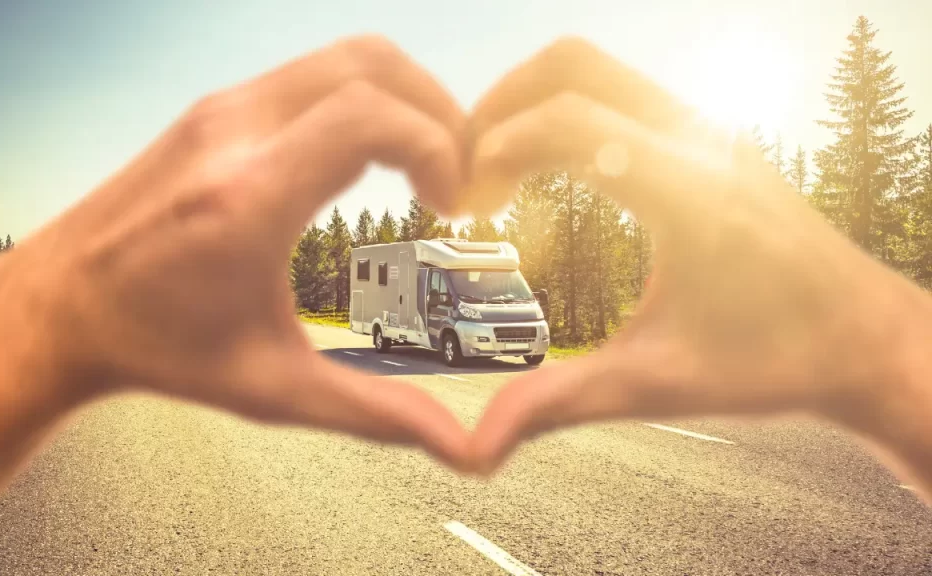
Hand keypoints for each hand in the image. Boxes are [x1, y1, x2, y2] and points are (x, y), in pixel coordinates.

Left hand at [16, 36, 472, 469]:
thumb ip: (373, 413)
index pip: (371, 118)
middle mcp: (233, 135)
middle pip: (371, 65)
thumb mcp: (273, 390)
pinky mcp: (215, 109)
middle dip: (438, 110)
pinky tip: (373, 155)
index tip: (452, 202)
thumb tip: (456, 446)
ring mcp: (220, 111)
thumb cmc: (159, 347)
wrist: (61, 308)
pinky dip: (364, 98)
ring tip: (426, 161)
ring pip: (345, 58)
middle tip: (456, 173)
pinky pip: (313, 75)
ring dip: (404, 98)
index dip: (437, 147)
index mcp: (248, 199)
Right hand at [466, 38, 930, 472]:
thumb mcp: (656, 386)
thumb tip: (476, 448)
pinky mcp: (711, 143)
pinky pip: (623, 96)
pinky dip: (570, 115)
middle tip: (467, 170)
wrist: (868, 344)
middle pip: (574, 65)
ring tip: (500, 172)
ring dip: (535, 104)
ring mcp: (710, 134)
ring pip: (599, 71)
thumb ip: (558, 405)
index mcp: (689, 193)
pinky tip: (552, 176)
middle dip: (500, 104)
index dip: (493, 151)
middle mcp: (701, 144)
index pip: (566, 121)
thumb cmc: (777, 363)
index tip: (464, 206)